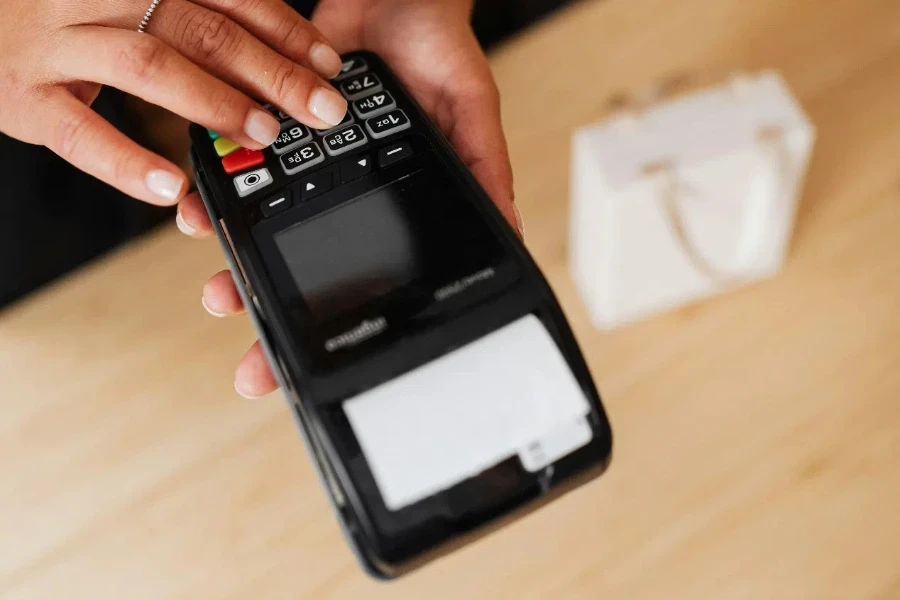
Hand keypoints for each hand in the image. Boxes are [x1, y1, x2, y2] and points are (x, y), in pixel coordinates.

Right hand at [0, 0, 348, 204]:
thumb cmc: (66, 15)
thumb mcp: (129, 0)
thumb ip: (191, 15)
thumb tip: (277, 49)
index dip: (284, 29)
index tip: (328, 64)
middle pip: (200, 28)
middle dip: (270, 70)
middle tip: (319, 107)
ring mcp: (57, 45)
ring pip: (148, 65)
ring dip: (214, 102)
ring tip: (264, 134)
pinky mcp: (26, 98)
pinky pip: (80, 133)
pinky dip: (128, 163)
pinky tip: (172, 188)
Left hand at [177, 0, 521, 397]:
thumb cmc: (439, 53)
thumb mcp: (471, 117)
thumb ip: (484, 173)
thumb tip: (510, 233)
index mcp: (386, 203)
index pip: (361, 278)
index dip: (338, 327)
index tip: (312, 369)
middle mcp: (339, 194)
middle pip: (303, 270)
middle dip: (277, 317)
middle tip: (251, 365)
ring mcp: (301, 167)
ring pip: (263, 231)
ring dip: (238, 266)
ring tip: (223, 294)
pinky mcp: (269, 129)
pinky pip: (235, 168)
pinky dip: (216, 195)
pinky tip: (203, 217)